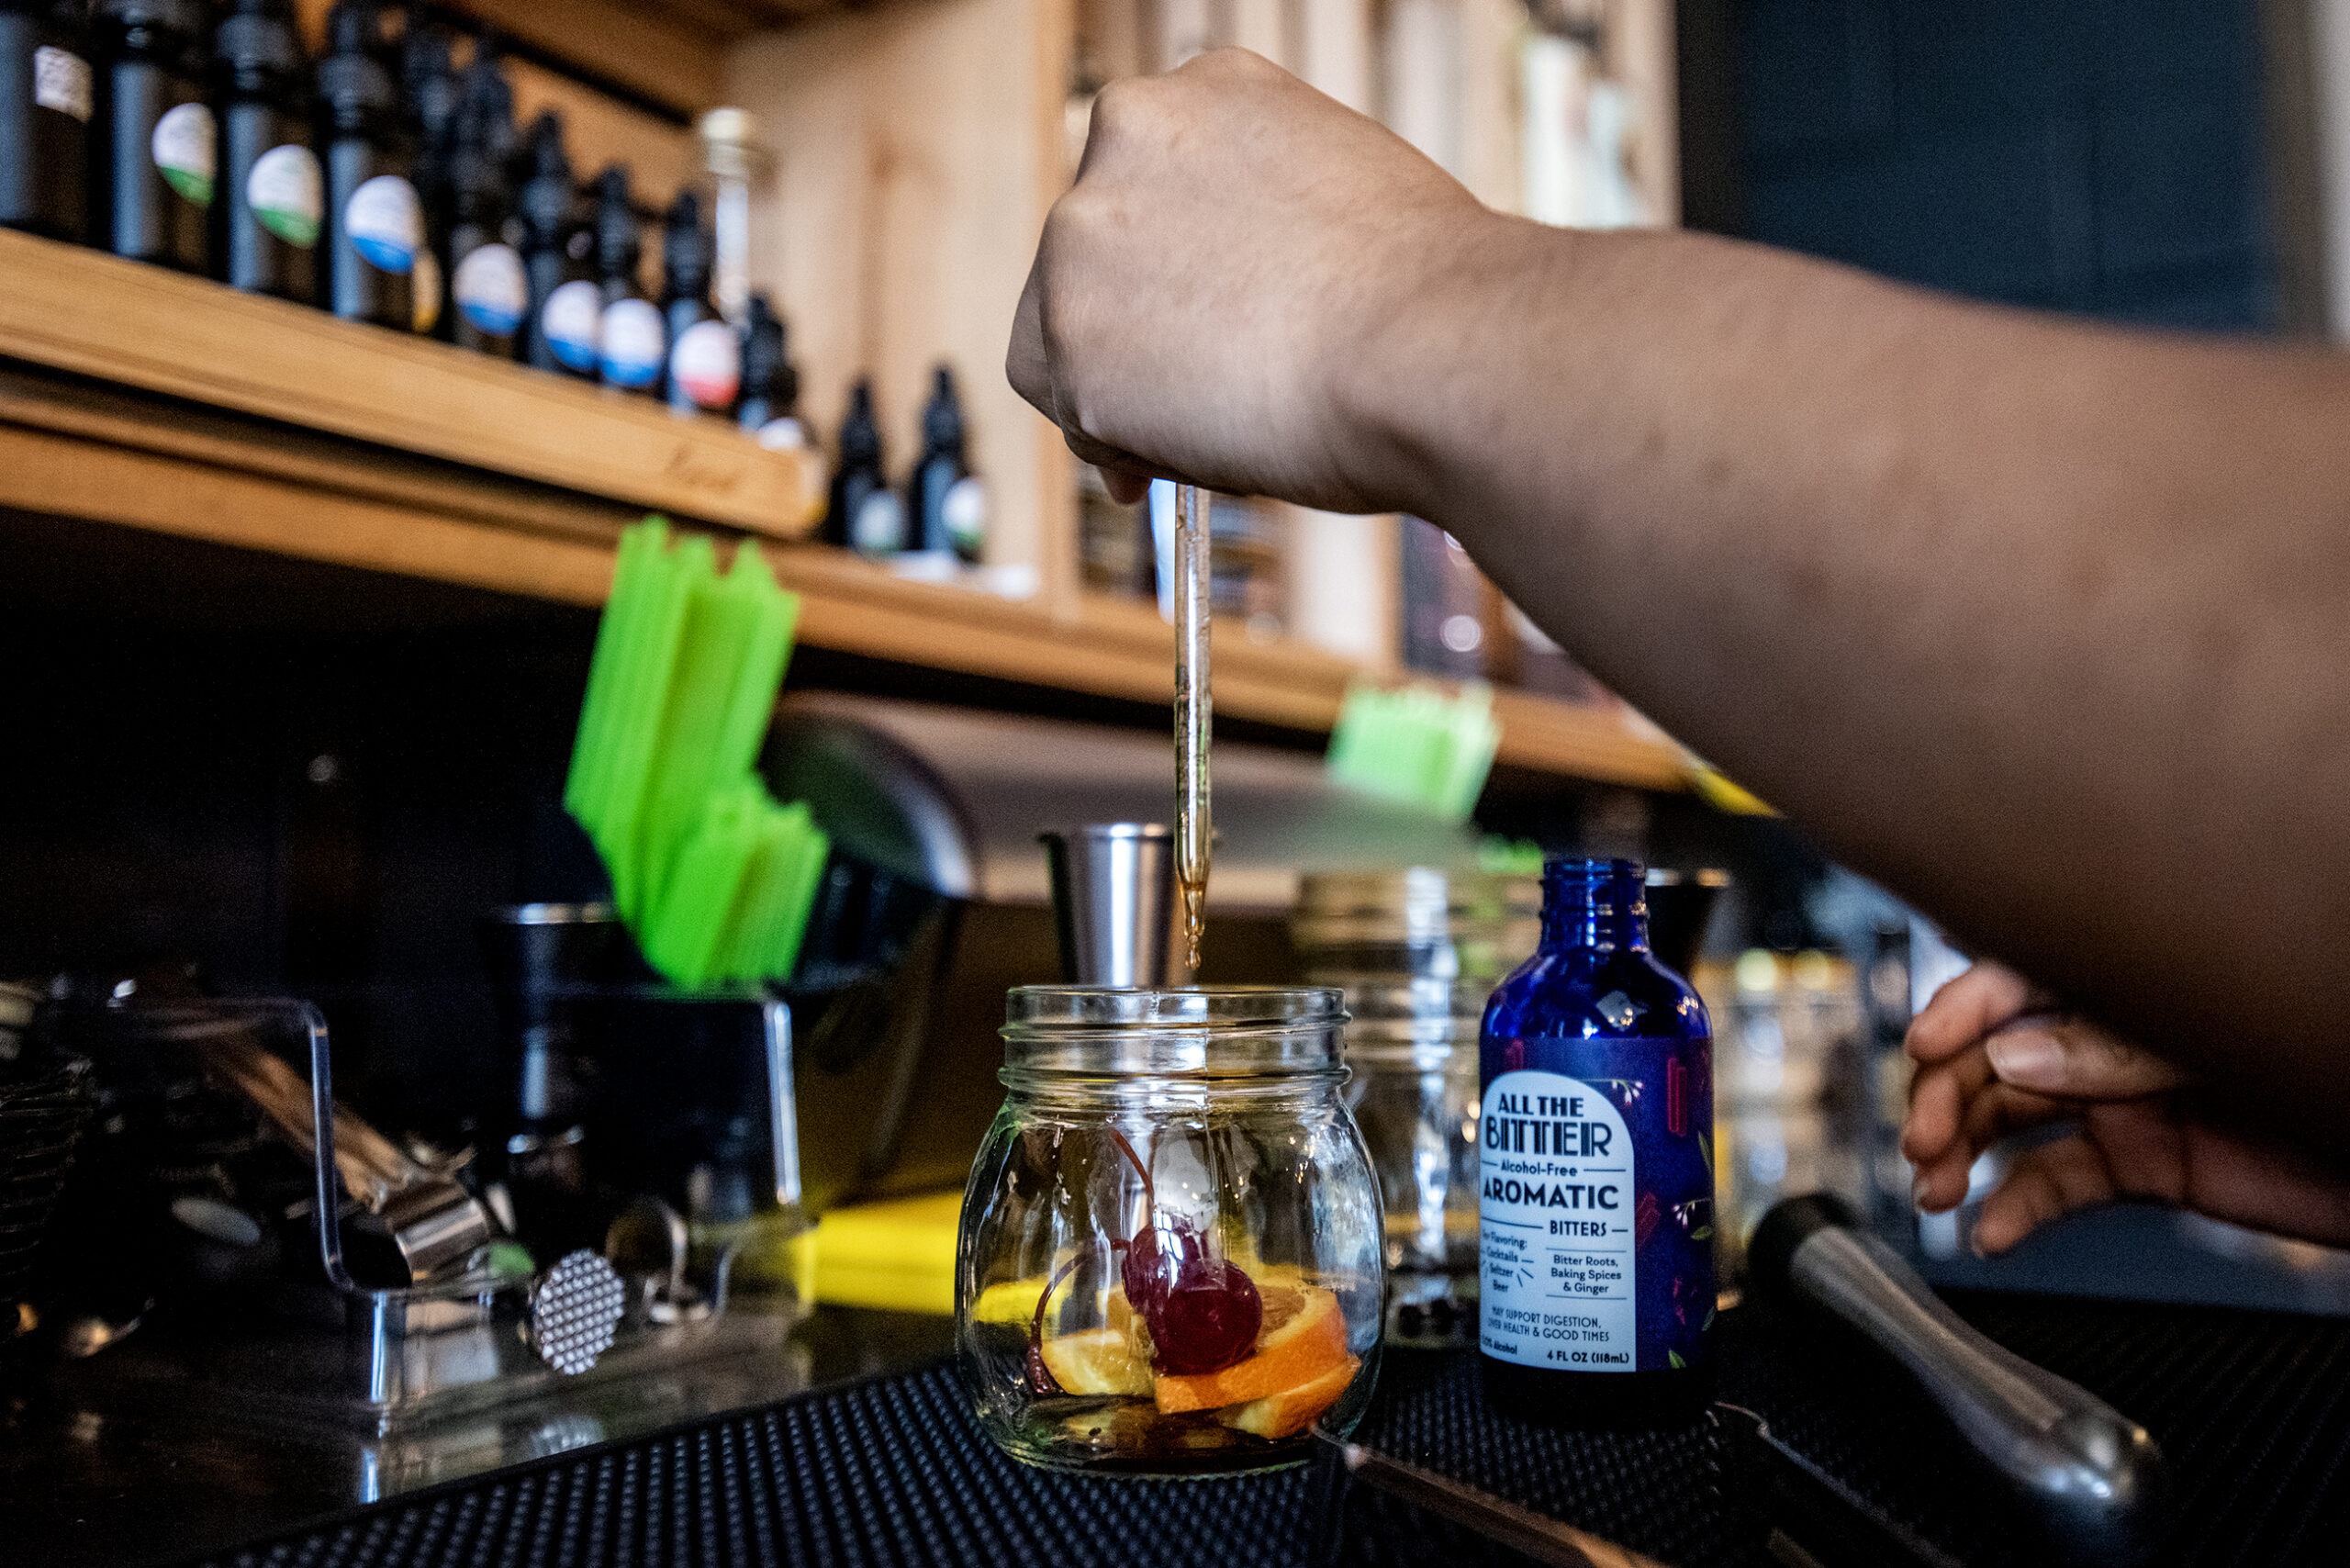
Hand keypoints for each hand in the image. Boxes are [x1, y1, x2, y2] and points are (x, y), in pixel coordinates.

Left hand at [1008, 48, 1493, 509]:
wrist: (1439, 348)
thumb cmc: (1427, 296)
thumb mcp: (1337, 194)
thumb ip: (1256, 223)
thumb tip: (1232, 299)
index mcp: (1204, 88)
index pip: (1143, 185)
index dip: (1165, 272)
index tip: (1195, 324)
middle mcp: (1126, 135)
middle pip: (1088, 257)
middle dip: (1133, 330)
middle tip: (1201, 395)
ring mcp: (1084, 237)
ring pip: (1064, 338)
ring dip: (1123, 392)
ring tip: (1215, 429)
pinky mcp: (1068, 346)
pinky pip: (1077, 419)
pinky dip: (1123, 449)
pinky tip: (1200, 454)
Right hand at [1902, 961, 2349, 1253]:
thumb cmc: (2328, 1063)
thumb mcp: (2225, 1047)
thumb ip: (2120, 1053)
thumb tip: (2015, 1060)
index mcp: (2132, 978)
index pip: (2020, 977)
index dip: (1963, 1009)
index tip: (1925, 1045)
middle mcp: (2114, 1034)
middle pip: (1996, 1053)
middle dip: (1945, 1093)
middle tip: (1923, 1140)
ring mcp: (2124, 1098)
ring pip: (2012, 1119)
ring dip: (1960, 1153)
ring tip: (1935, 1190)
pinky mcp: (2141, 1164)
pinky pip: (2058, 1182)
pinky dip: (2015, 1209)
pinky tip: (1991, 1231)